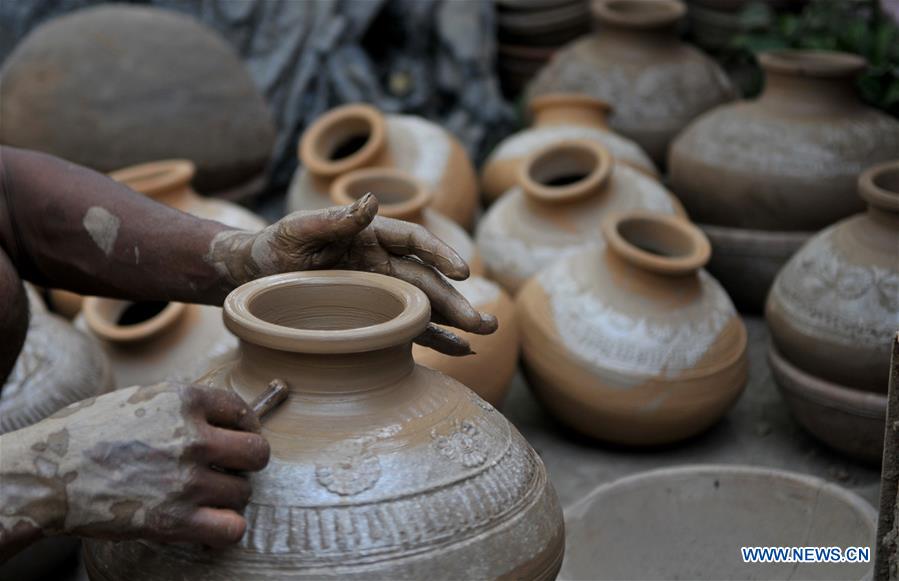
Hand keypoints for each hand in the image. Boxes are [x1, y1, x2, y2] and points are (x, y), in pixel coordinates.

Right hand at [0, 383, 268, 548]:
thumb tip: (216, 416)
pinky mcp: (175, 520)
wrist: (45, 475)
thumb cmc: (84, 435)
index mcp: (185, 400)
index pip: (242, 411)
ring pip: (243, 493)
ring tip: (203, 499)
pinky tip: (205, 525)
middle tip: (228, 471)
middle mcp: (193, 437)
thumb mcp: (139, 398)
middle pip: (257, 453)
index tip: (238, 438)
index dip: (245, 427)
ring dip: (227, 498)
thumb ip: (181, 405)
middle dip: (246, 464)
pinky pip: (231, 529)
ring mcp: (187, 480)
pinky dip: (223, 530)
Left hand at [207, 194, 496, 354]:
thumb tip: (371, 201)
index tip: (462, 272)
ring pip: (425, 308)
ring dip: (455, 321)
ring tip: (486, 334)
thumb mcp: (297, 230)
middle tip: (484, 321)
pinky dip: (433, 339)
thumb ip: (334, 219)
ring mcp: (380, 294)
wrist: (253, 276)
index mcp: (370, 236)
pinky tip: (459, 350)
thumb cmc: (274, 247)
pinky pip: (407, 330)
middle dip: (457, 301)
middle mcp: (383, 264)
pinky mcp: (372, 319)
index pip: (414, 241)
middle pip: (427, 281)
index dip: (439, 254)